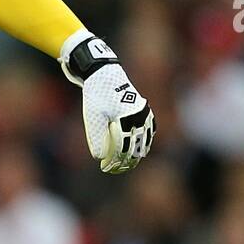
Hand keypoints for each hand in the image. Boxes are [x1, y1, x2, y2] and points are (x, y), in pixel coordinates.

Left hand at [61, 32, 155, 173]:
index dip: (116, 160)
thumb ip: (96, 137)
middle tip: (117, 168)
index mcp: (126, 117)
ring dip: (139, 151)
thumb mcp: (93, 117)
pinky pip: (149, 127)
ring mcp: (143, 111)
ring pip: (145, 137)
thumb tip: (100, 157)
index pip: (123, 146)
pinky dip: (146, 139)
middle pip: (135, 144)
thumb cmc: (96, 95)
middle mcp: (138, 115)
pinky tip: (142, 148)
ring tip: (131, 162)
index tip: (107, 168)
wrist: (104, 74)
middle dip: (127, 159)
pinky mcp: (144, 108)